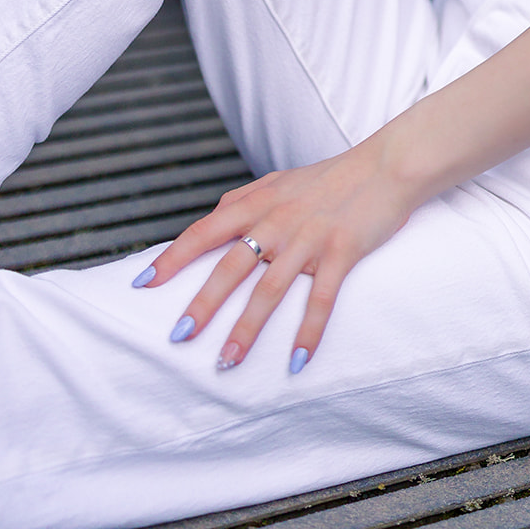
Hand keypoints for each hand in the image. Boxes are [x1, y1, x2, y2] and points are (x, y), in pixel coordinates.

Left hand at [138, 141, 411, 372]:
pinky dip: (308, 331)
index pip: (205, 231)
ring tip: (226, 363)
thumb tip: (212, 218)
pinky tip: (296, 361)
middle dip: (202, 304)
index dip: (173, 258)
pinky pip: (321, 298)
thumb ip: (245, 198)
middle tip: (178, 338)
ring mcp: (310, 236)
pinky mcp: (342, 251)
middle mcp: (279, 219)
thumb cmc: (332, 177)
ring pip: (270, 289)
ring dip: (246, 329)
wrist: (386, 165)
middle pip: (231, 266)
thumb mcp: (281, 180)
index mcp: (260, 202)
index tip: (143, 284)